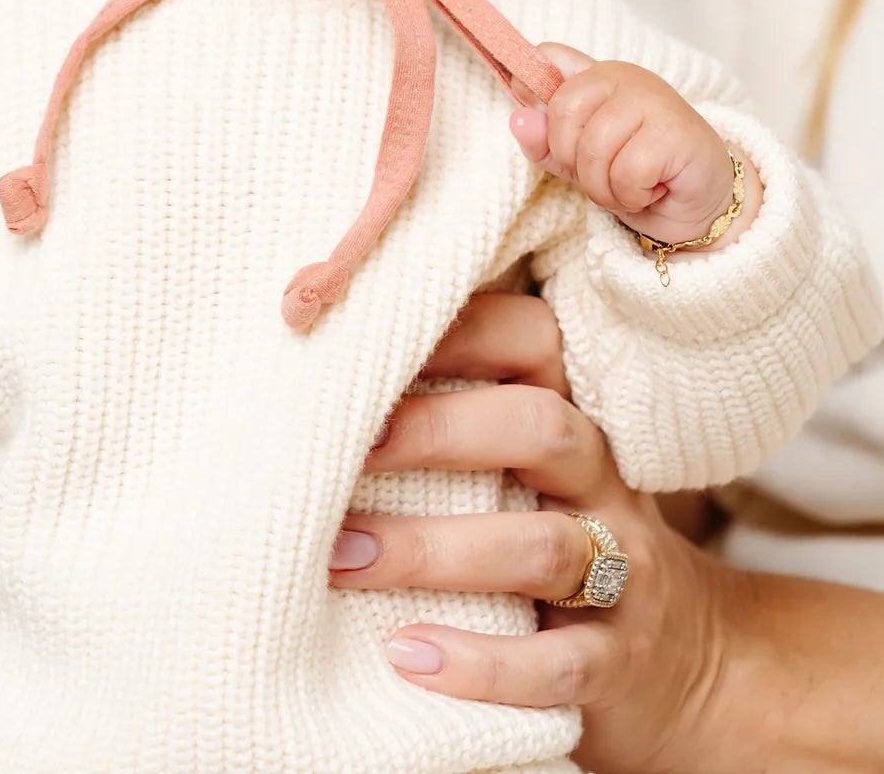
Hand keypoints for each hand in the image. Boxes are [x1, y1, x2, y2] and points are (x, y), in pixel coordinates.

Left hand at [326, 292, 733, 773]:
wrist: (682, 669)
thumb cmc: (557, 540)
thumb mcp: (525, 472)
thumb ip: (457, 421)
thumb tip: (317, 380)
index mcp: (573, 416)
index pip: (535, 338)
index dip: (457, 329)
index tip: (362, 341)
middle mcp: (603, 481)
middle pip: (540, 428)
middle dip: (436, 430)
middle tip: (341, 451)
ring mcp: (621, 573)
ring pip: (541, 546)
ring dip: (431, 550)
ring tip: (342, 559)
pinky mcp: (616, 663)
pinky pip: (557, 663)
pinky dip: (480, 664)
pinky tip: (406, 655)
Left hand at [509, 41, 760, 244]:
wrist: (700, 204)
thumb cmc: (637, 175)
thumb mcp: (579, 162)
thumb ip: (546, 142)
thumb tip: (519, 119)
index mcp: (595, 76)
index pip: (548, 59)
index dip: (534, 91)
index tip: (550, 129)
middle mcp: (623, 76)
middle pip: (562, 114)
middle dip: (573, 162)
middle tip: (603, 175)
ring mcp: (652, 98)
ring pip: (593, 148)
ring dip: (604, 187)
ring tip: (629, 186)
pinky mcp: (675, 131)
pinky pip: (626, 172)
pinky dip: (631, 195)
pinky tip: (652, 190)